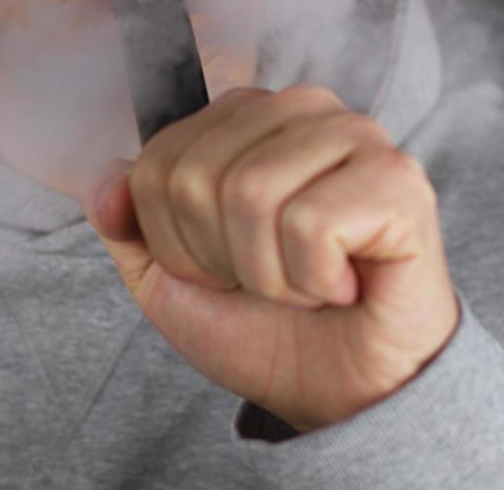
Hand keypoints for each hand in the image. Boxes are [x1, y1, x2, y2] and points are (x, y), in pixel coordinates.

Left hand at [84, 84, 460, 432]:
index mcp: (246, 114)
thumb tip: (103, 184)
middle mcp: (303, 108)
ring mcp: (357, 137)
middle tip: (271, 278)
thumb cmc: (269, 326)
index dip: (177, 241)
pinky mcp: (399, 181)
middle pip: (198, 177)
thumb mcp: (170, 276)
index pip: (158, 164)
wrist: (344, 394)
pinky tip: (344, 283)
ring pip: (252, 193)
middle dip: (220, 258)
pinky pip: (310, 224)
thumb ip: (126, 221)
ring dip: (268, 273)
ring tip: (307, 282)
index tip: (226, 266)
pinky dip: (313, 279)